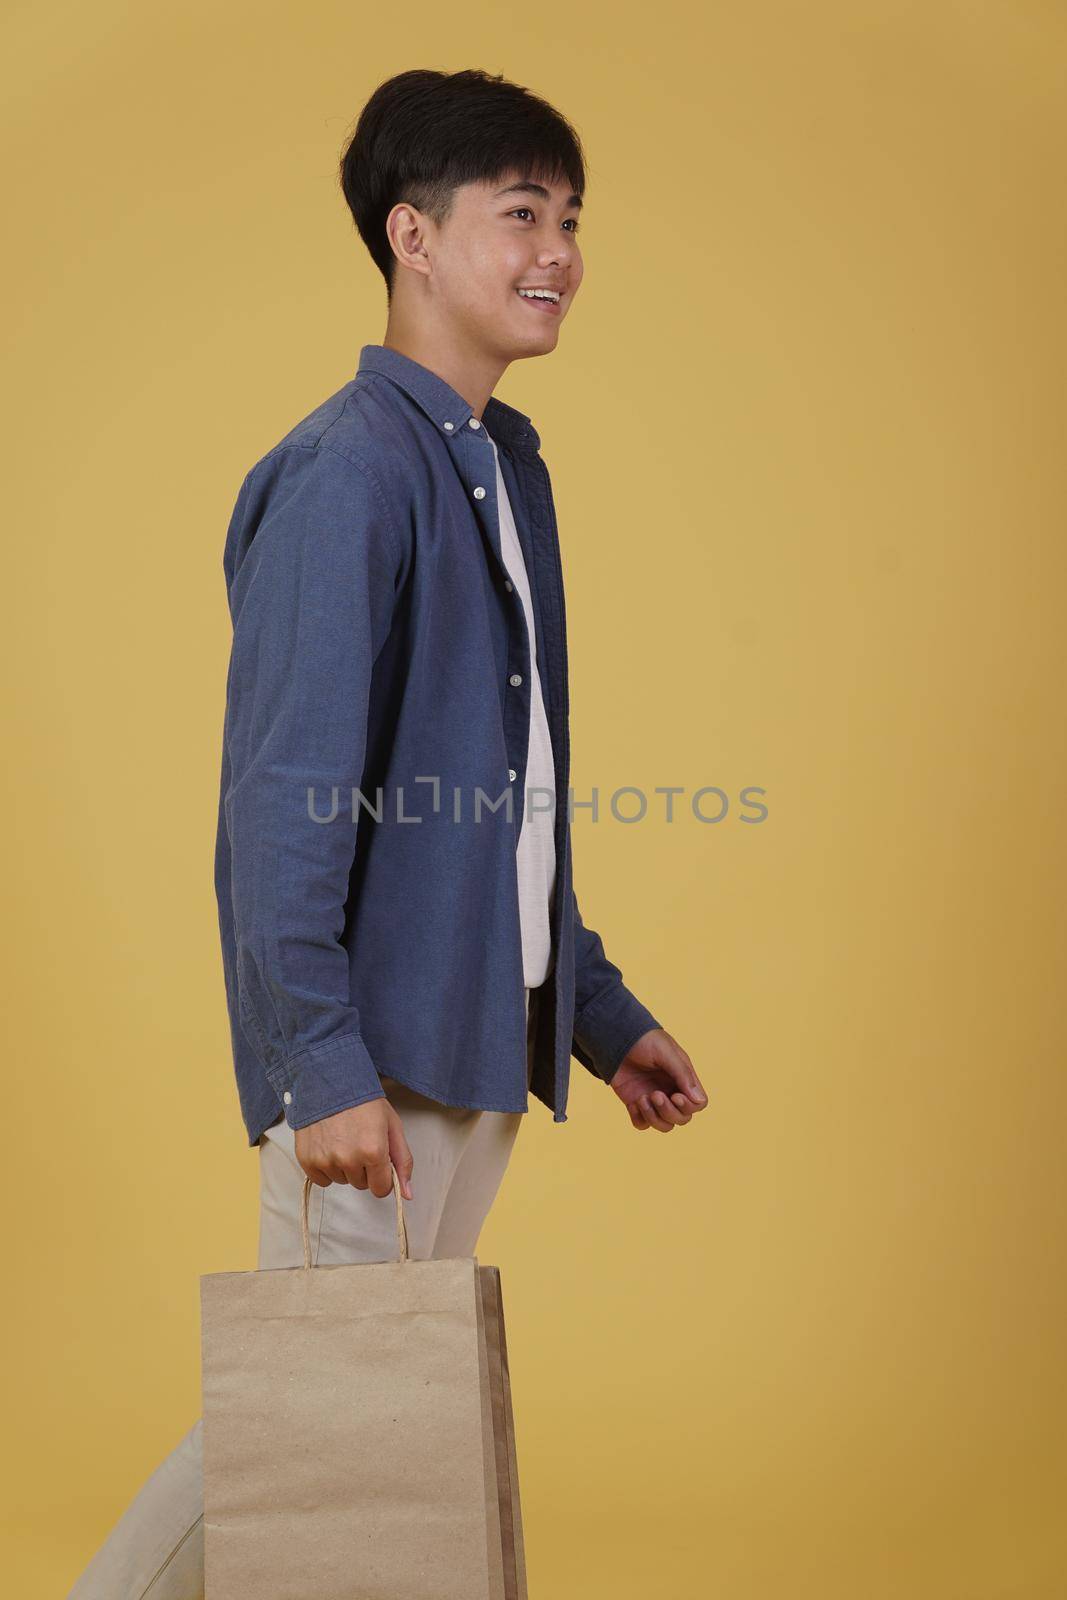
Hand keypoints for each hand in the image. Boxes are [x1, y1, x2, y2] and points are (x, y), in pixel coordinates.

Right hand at [294, 1096, 414, 1198]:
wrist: (329, 1081)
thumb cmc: (364, 1102)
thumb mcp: (392, 1126)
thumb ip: (402, 1160)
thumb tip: (407, 1195)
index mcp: (373, 1151)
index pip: (381, 1188)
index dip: (383, 1177)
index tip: (379, 1162)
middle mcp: (349, 1159)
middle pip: (361, 1184)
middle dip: (364, 1169)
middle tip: (359, 1142)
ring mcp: (326, 1160)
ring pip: (342, 1180)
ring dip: (345, 1167)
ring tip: (343, 1140)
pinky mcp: (307, 1160)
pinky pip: (322, 1180)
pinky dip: (326, 1168)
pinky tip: (329, 1146)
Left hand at [608, 1028, 706, 1131]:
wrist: (616, 1038)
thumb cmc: (644, 1040)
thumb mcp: (666, 1053)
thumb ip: (683, 1075)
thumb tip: (699, 1101)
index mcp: (682, 1079)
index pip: (697, 1104)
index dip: (688, 1106)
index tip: (675, 1095)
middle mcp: (671, 1091)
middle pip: (682, 1118)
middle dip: (668, 1112)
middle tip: (654, 1095)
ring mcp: (653, 1099)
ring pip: (664, 1125)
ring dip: (654, 1117)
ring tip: (642, 1099)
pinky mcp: (635, 1104)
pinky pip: (642, 1124)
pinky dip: (639, 1118)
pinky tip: (633, 1103)